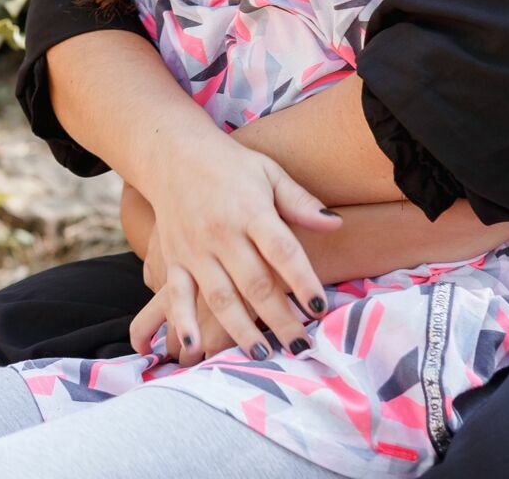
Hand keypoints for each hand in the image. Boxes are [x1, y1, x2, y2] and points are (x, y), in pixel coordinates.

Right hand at [131, 132, 337, 364]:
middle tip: (301, 348)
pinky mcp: (172, 258)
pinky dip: (184, 322)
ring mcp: (194, 248)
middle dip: (280, 319)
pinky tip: (195, 348)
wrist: (172, 153)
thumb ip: (300, 202)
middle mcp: (221, 232)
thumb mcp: (268, 172)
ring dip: (241, 329)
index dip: (302, 280)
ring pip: (219, 296)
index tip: (318, 308)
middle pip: (255, 282)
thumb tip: (336, 224)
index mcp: (250, 210)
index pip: (282, 250)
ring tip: (263, 355)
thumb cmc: (230, 166)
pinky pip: (176, 295)